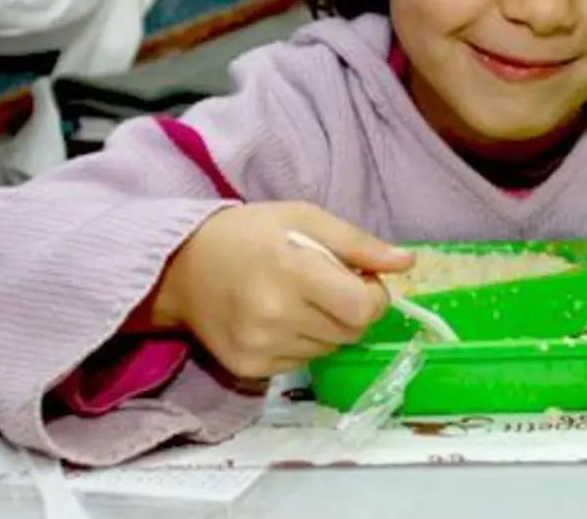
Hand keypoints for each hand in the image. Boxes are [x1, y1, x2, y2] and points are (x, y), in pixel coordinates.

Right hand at [148, 202, 412, 379]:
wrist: (179, 267)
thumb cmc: (248, 234)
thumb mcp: (304, 218)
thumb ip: (358, 243)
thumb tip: (407, 263)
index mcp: (292, 271)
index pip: (364, 308)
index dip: (374, 295)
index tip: (358, 279)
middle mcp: (275, 316)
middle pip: (352, 332)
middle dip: (352, 310)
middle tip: (326, 286)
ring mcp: (260, 347)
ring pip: (330, 349)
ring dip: (327, 327)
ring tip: (298, 300)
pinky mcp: (249, 369)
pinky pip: (302, 363)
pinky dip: (302, 342)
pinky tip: (278, 319)